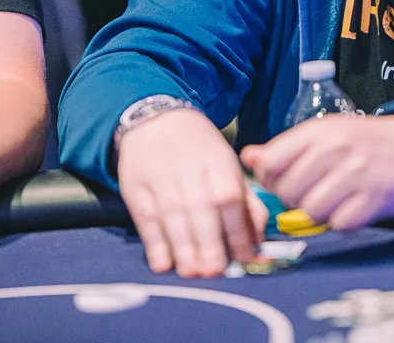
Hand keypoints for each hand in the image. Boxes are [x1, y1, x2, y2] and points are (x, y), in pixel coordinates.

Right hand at [117, 108, 266, 276]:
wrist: (156, 121)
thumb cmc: (200, 150)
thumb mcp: (228, 165)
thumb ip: (246, 204)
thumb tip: (257, 242)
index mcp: (218, 163)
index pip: (230, 199)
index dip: (237, 231)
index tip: (243, 257)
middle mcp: (189, 171)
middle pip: (201, 210)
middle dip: (209, 244)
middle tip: (215, 271)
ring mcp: (161, 180)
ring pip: (173, 219)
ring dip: (184, 250)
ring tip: (193, 272)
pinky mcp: (136, 190)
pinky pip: (146, 220)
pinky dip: (154, 244)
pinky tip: (163, 264)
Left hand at [241, 115, 393, 228]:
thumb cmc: (366, 141)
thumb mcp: (326, 133)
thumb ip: (286, 148)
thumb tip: (248, 156)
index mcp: (318, 131)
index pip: (271, 163)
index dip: (269, 178)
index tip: (281, 179)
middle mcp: (335, 150)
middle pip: (288, 192)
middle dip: (294, 199)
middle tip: (311, 192)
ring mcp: (355, 175)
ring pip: (311, 211)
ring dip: (318, 212)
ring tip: (332, 200)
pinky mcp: (373, 200)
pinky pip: (339, 224)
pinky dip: (342, 221)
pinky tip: (351, 207)